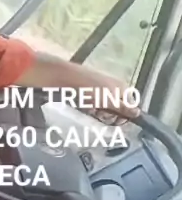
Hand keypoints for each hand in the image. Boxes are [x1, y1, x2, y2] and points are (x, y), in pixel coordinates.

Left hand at [19, 53, 139, 121]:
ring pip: (105, 110)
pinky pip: (94, 107)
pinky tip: (84, 109)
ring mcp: (99, 91)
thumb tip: (138, 113)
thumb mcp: (106, 99)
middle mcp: (112, 89)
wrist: (62, 79)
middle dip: (110, 116)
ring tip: (90, 111)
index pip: (131, 105)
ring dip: (99, 114)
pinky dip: (90, 110)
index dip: (125, 115)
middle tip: (101, 116)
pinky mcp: (87, 94)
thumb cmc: (86, 88)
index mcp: (121, 87)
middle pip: (118, 109)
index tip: (117, 121)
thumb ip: (123, 107)